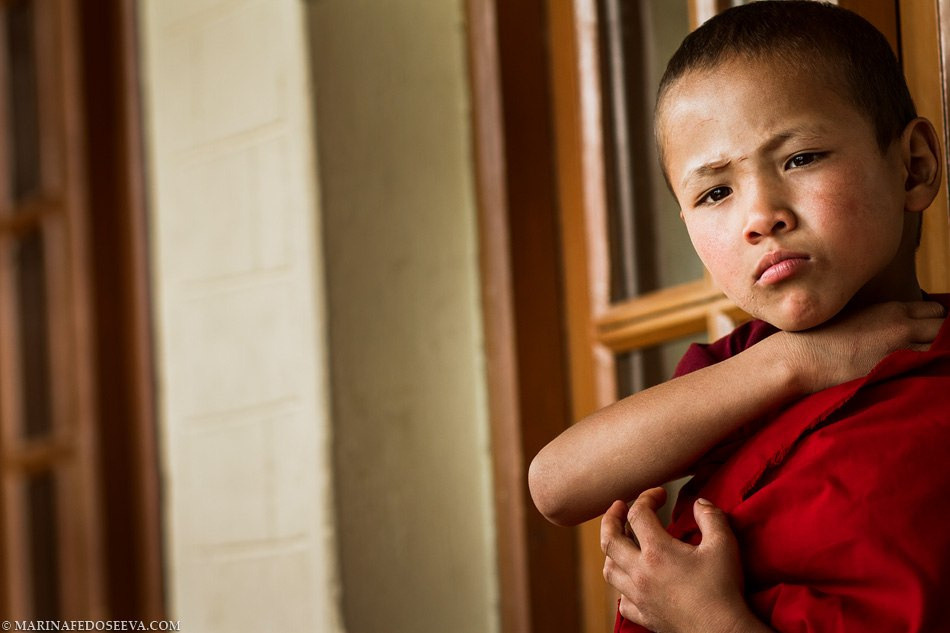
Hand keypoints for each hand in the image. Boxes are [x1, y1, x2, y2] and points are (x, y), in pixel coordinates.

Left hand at [601, 489, 758, 632]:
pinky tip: (630, 582)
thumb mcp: (723, 545)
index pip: (639, 514)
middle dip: (610, 518)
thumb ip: (711, 517)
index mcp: (657, 551)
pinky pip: (621, 601)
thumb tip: (700, 502)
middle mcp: (640, 573)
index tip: (659, 494)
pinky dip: (621, 587)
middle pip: (609, 539)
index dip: (646, 497)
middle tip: (618, 507)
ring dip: (611, 552)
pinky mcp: (644, 617)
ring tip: (620, 541)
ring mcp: (639, 596)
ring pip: (609, 570)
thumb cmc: (723, 590)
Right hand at [779, 300, 944, 393]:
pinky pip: (928, 364)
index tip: (927, 335)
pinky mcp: (894, 365)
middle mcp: (900, 323)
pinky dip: (929, 368)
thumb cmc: (817, 340)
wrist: (799, 357)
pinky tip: (917, 374)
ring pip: (941, 345)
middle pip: (943, 326)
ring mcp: (899, 344)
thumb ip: (878, 321)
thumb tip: (890, 332)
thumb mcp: (853, 319)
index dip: (935, 323)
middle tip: (928, 349)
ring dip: (937, 353)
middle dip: (941, 337)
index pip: (934, 310)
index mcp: (889, 308)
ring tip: (924, 362)